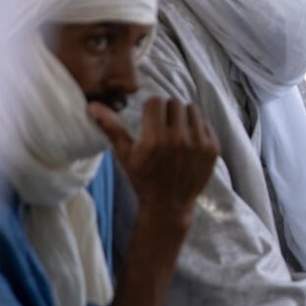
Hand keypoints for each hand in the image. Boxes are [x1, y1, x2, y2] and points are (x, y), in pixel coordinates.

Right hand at [89, 98, 219, 226]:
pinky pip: (205, 122)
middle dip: (166, 110)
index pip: (156, 101)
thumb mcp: (125, 155)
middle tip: (162, 124)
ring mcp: (200, 144)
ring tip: (176, 129)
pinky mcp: (213, 148)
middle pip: (174, 103)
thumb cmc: (143, 178)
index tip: (149, 119)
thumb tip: (92, 105)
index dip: (150, 108)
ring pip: (192, 109)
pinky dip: (196, 127)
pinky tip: (188, 140)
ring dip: (183, 116)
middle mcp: (179, 140)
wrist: (170, 204)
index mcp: (155, 140)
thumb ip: (111, 128)